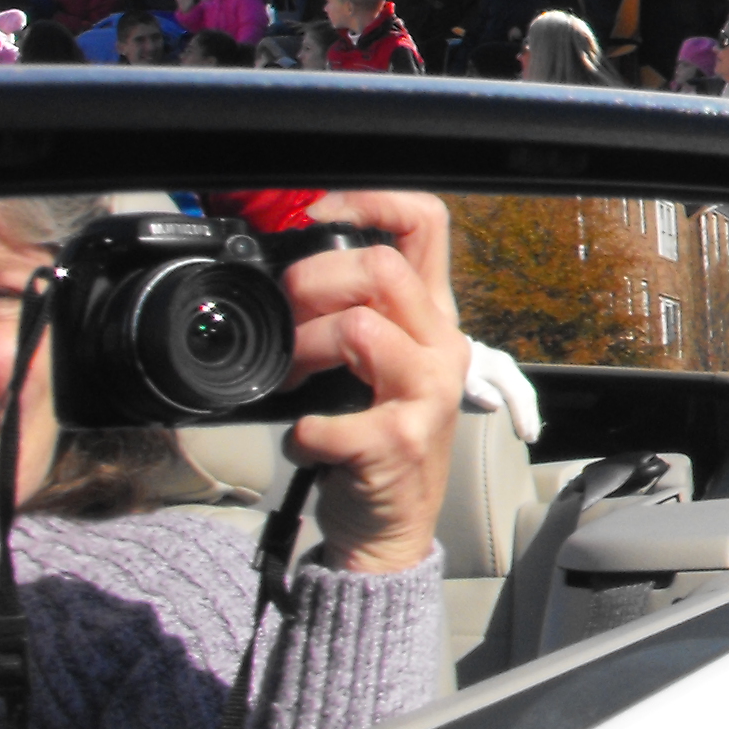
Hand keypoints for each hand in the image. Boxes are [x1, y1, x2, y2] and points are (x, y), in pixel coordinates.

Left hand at [277, 193, 465, 575]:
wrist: (391, 528)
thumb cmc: (374, 439)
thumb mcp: (375, 368)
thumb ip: (352, 318)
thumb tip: (286, 277)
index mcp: (432, 318)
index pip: (426, 224)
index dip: (371, 201)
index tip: (317, 214)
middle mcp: (442, 347)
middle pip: (382, 268)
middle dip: (313, 284)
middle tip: (288, 320)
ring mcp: (427, 394)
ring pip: (359, 329)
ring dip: (302, 353)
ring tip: (291, 382)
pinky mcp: (400, 441)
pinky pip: (327, 418)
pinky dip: (301, 434)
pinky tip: (311, 444)